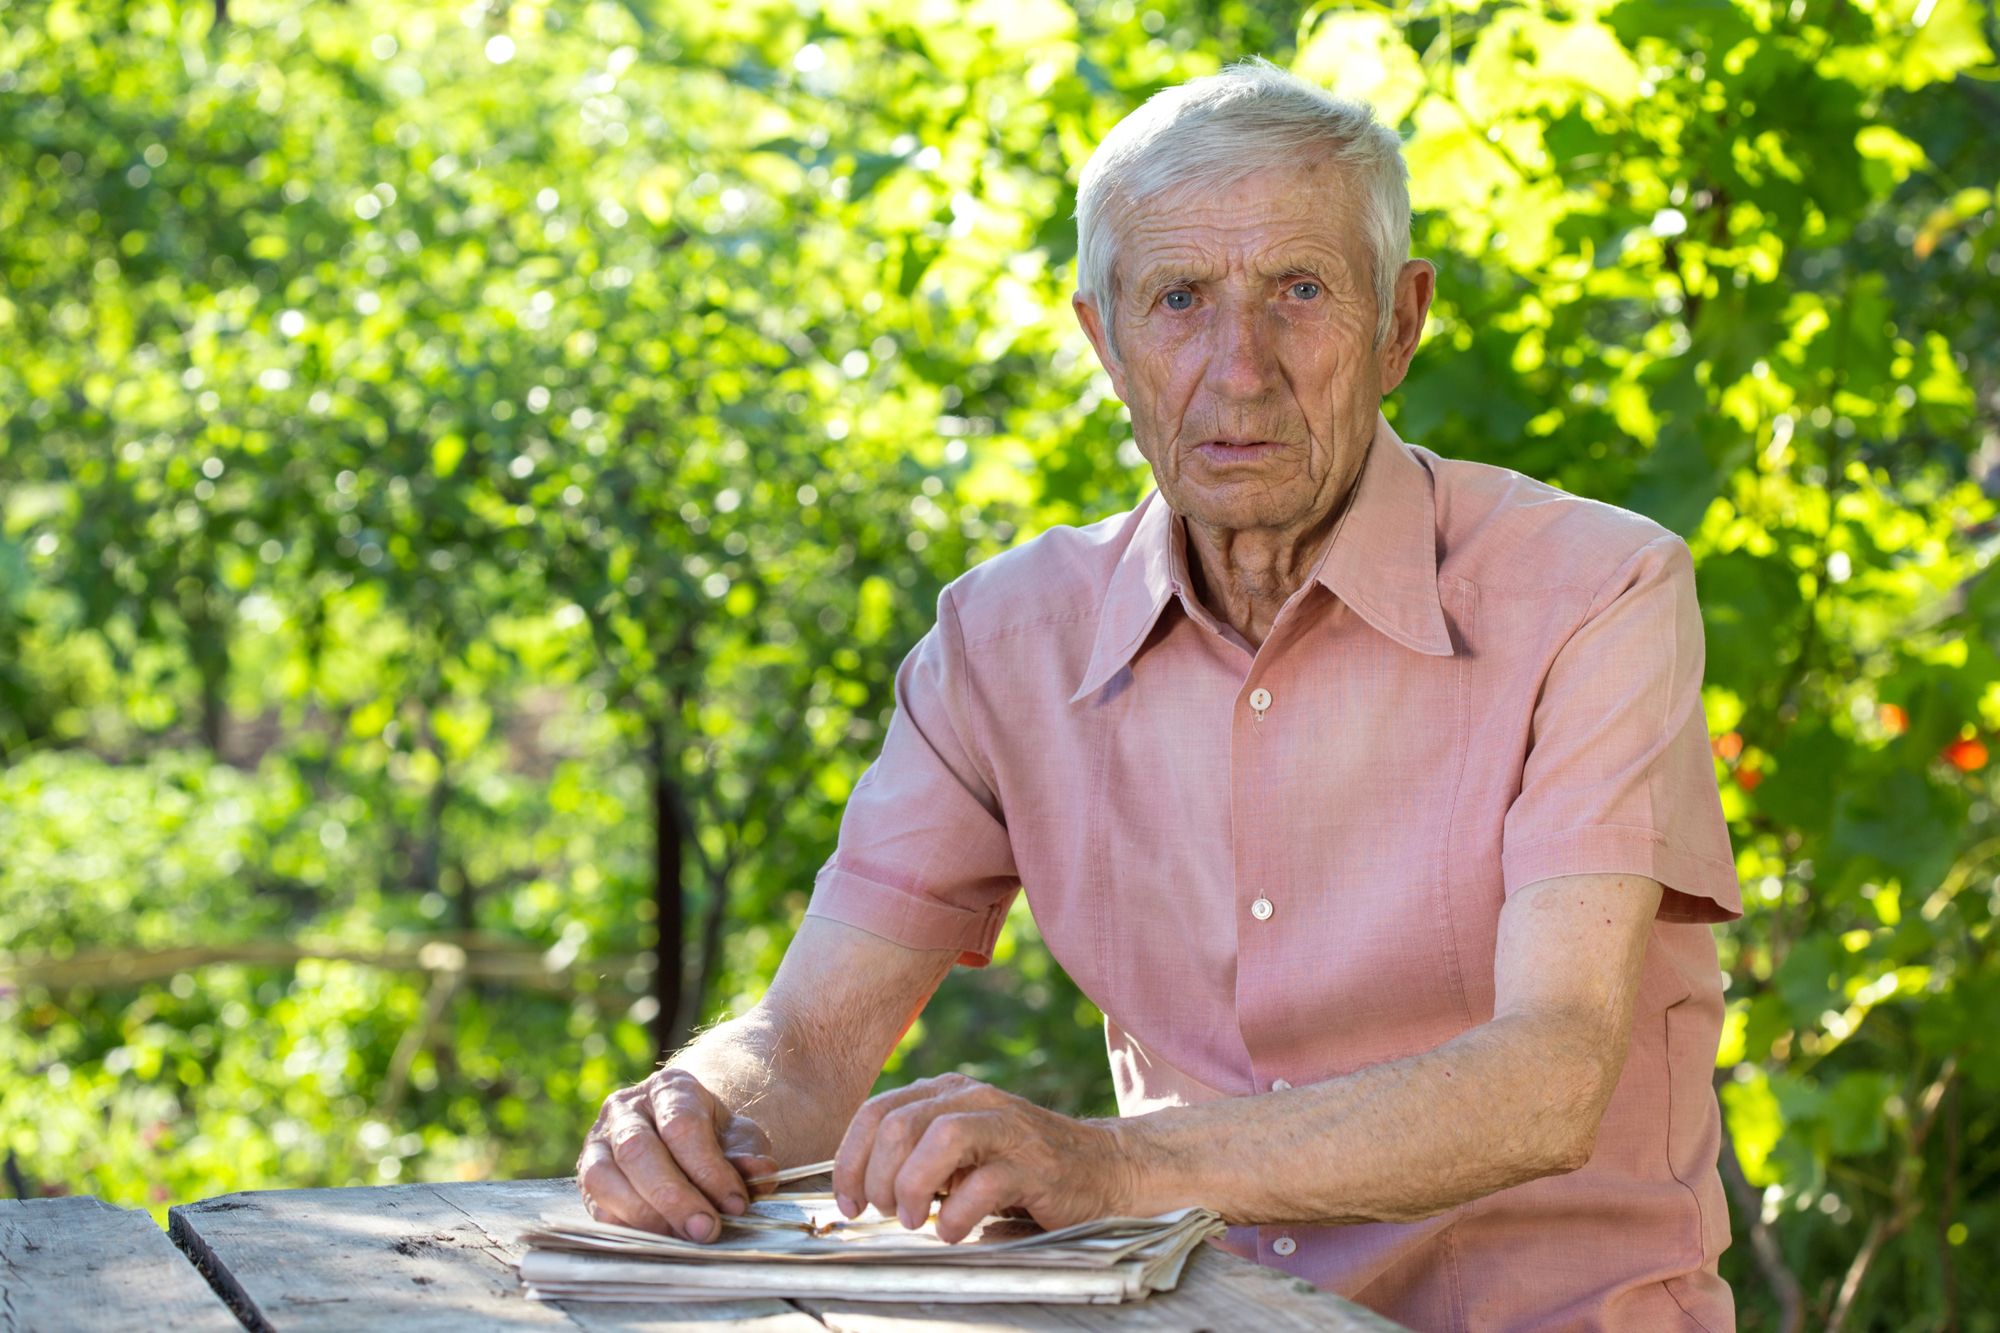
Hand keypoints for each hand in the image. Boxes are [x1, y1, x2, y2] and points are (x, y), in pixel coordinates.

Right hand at [576, 1066, 776, 1240]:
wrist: (679, 1134)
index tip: (735, 1205)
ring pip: (605, 1178)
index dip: (708, 1169)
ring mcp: (597, 1140)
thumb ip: (749, 1154)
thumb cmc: (712, 1137)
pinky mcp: (584, 1176)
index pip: (681, 1125)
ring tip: (682, 1238)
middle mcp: (625, 1107)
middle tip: (706, 1230)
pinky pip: (595, 1205)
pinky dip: (625, 1227)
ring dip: (646, 1215)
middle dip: (674, 1198)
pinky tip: (658, 1239)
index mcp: (669, 1087)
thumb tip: (761, 1173)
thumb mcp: (738, 1137)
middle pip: (638, 1151)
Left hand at [831, 1072, 1142, 1242]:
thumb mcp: (962, 1150)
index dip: (850, 1161)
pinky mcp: (1035, 1164)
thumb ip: (917, 1152)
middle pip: (899, 1122)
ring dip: (913, 1186)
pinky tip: (956, 1232)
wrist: (1102, 1168)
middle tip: (888, 1213)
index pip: (877, 1112)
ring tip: (915, 1220)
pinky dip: (957, 1216)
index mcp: (947, 1093)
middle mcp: (975, 1099)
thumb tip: (857, 1186)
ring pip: (940, 1136)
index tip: (850, 1203)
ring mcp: (1007, 1128)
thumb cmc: (1019, 1167)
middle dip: (878, 1177)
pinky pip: (982, 1183)